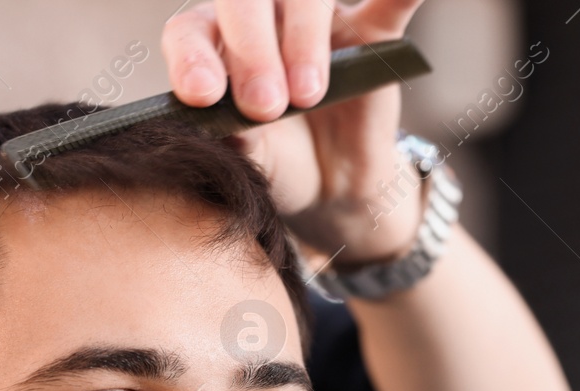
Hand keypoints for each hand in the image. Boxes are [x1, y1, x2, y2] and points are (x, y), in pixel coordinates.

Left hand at [162, 0, 427, 267]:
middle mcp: (263, 17)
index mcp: (216, 42)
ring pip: (307, 0)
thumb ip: (233, 141)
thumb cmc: (277, 162)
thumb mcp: (249, 161)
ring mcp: (319, 19)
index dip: (193, 58)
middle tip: (264, 106)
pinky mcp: (370, 30)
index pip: (191, 32)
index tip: (204, 97)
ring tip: (307, 97)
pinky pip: (388, 2)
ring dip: (303, 40)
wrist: (331, 183)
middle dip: (252, 50)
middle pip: (248, 1)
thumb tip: (224, 129)